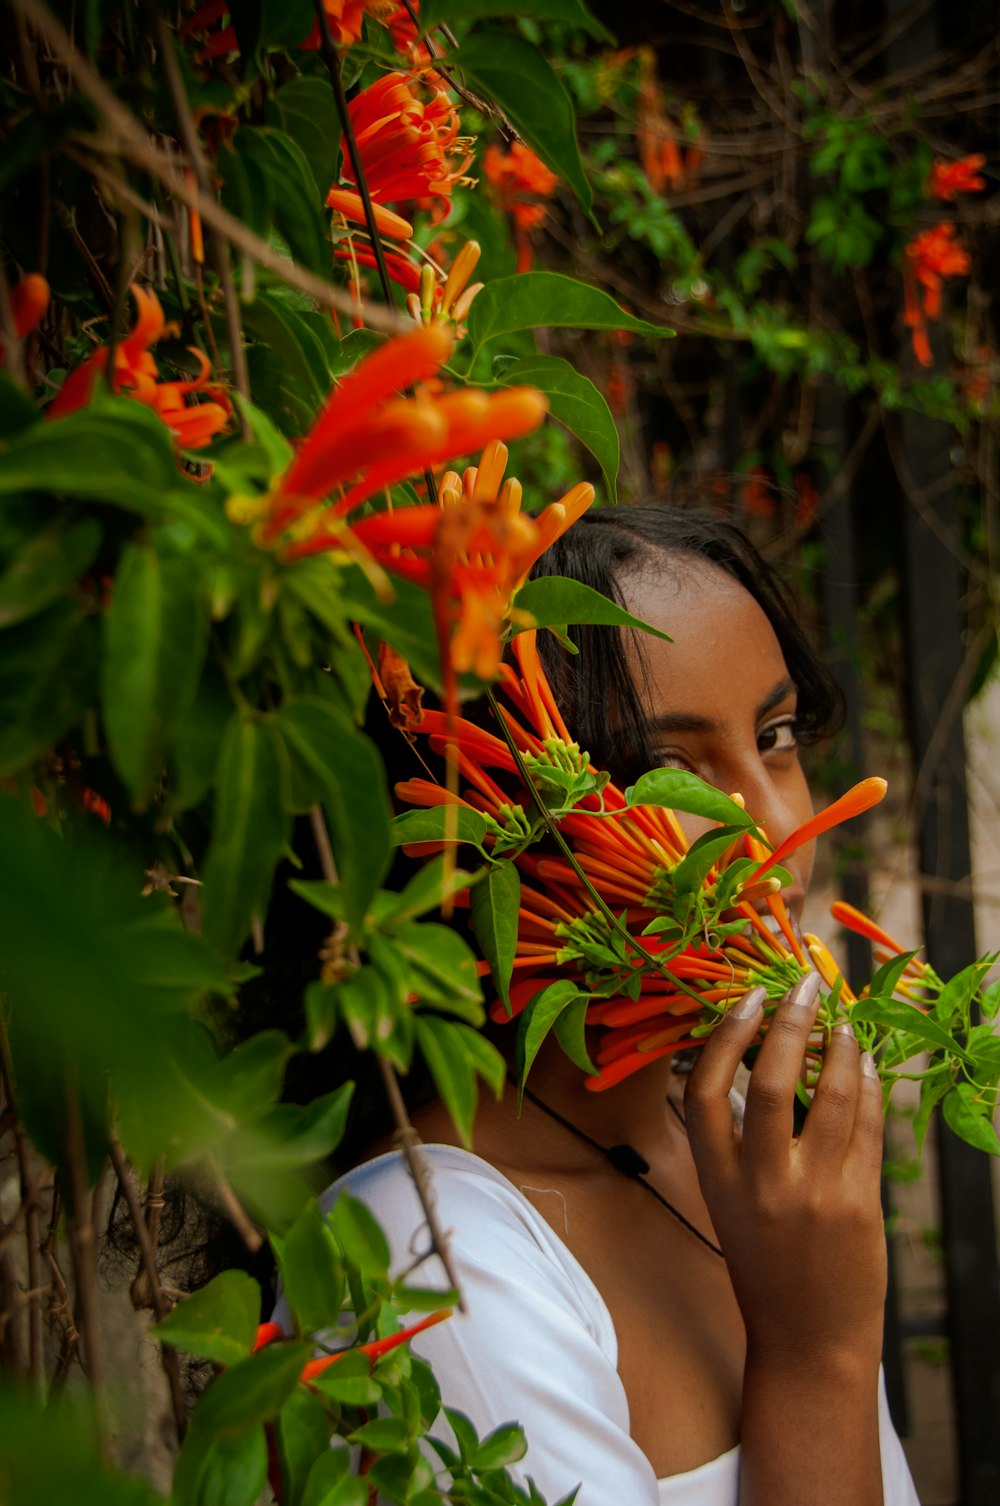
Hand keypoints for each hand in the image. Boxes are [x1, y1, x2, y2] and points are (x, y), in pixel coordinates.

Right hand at [684, 974, 886, 1369]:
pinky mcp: (861, 1204)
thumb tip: (755, 1061)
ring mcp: (815, 1194)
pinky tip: (865, 1066)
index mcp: (718, 1182)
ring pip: (831, 1097)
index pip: (703, 1093)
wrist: (808, 1342)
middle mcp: (763, 1185)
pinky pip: (868, 1127)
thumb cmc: (764, 1266)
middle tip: (803, 984)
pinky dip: (868, 1087)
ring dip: (840, 1047)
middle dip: (789, 1022)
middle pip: (770, 1083)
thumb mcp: (729, 1203)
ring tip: (843, 1021)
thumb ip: (737, 1141)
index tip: (748, 998)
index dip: (724, 1038)